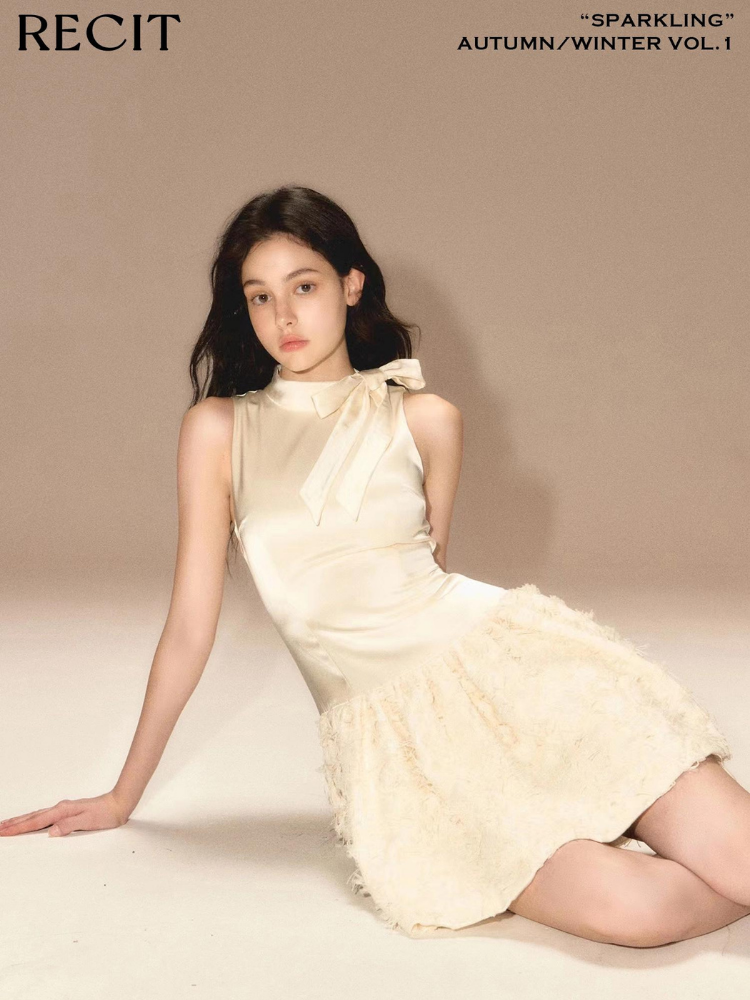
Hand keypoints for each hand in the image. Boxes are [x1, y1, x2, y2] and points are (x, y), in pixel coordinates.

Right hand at [0, 791, 129, 837]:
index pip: (36, 822)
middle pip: (31, 817)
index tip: (3, 831)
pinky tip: (31, 822)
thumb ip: (69, 826)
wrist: (119, 804)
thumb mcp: (88, 822)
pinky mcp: (67, 812)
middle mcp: (60, 808)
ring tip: (7, 824)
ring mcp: (63, 809)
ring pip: (36, 816)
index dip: (18, 828)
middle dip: (13, 823)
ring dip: (21, 821)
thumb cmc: (106, 814)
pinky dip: (32, 820)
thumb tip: (51, 832)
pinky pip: (44, 817)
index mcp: (62, 811)